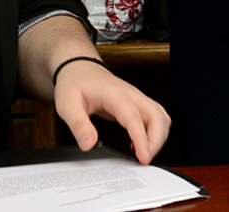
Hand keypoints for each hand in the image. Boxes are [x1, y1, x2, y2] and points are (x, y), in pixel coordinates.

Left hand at [52, 58, 171, 163]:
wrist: (79, 69)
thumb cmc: (75, 84)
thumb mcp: (67, 105)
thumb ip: (78, 125)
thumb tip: (88, 144)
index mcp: (114, 94)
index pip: (134, 117)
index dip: (141, 139)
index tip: (143, 157)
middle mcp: (131, 94)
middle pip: (157, 115)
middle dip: (156, 140)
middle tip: (144, 159)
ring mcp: (136, 97)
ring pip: (161, 116)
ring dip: (159, 136)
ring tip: (144, 154)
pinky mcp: (136, 103)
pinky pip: (155, 116)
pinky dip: (155, 132)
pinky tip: (140, 144)